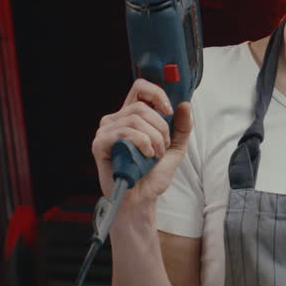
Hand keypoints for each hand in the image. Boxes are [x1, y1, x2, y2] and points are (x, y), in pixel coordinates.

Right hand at [92, 78, 193, 203]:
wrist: (143, 198)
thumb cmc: (153, 174)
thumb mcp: (175, 147)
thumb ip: (182, 126)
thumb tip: (185, 104)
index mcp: (131, 115)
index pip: (140, 87)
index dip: (157, 93)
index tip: (169, 111)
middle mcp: (116, 119)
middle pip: (141, 106)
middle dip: (160, 127)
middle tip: (163, 146)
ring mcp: (106, 131)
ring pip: (135, 119)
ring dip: (153, 138)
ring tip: (155, 155)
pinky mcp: (100, 144)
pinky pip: (123, 132)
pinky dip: (141, 143)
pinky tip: (146, 156)